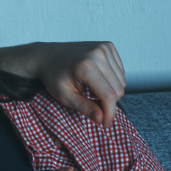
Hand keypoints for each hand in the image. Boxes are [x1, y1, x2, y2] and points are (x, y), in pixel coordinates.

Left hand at [0, 41, 125, 127]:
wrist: (48, 56)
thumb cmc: (54, 77)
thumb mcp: (64, 96)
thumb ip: (84, 107)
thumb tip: (101, 119)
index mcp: (86, 67)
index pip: (109, 95)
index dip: (110, 113)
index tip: (105, 124)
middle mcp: (98, 54)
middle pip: (118, 89)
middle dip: (109, 103)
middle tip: (95, 106)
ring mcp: (104, 48)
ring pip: (122, 81)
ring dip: (111, 91)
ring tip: (93, 90)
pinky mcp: (108, 46)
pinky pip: (120, 71)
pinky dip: (112, 80)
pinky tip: (97, 79)